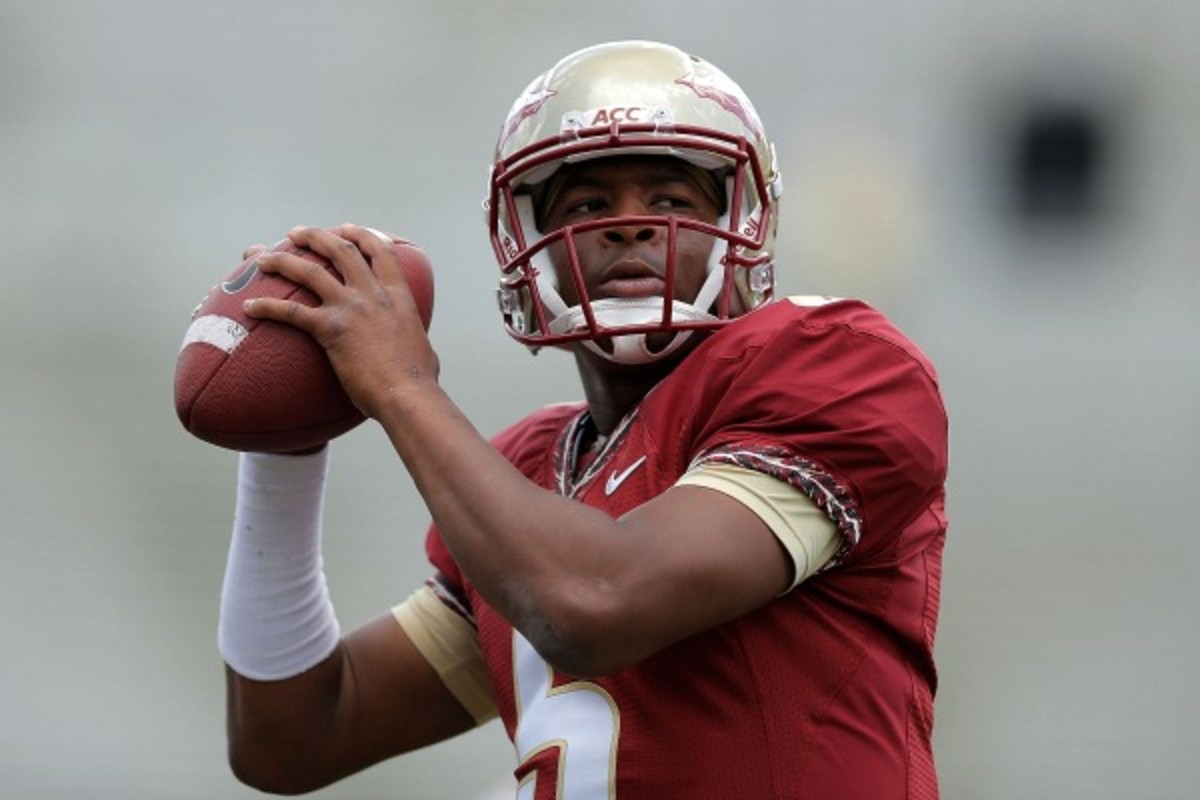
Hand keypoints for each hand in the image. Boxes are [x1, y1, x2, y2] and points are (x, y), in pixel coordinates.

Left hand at [243, 224, 438, 419]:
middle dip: (316, 236)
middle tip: (296, 233)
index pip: (381, 252)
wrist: (408, 394)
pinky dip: (267, 306)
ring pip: (311, 272)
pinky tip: (248, 306)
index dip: (362, 236)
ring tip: (262, 258)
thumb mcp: (422, 347)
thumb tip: (417, 350)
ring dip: (283, 260)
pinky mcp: (331, 330)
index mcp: (398, 296)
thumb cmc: (418, 381)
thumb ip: (412, 338)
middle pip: (341, 251)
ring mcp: (351, 309)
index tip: (347, 229)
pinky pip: (292, 311)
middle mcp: (373, 294)